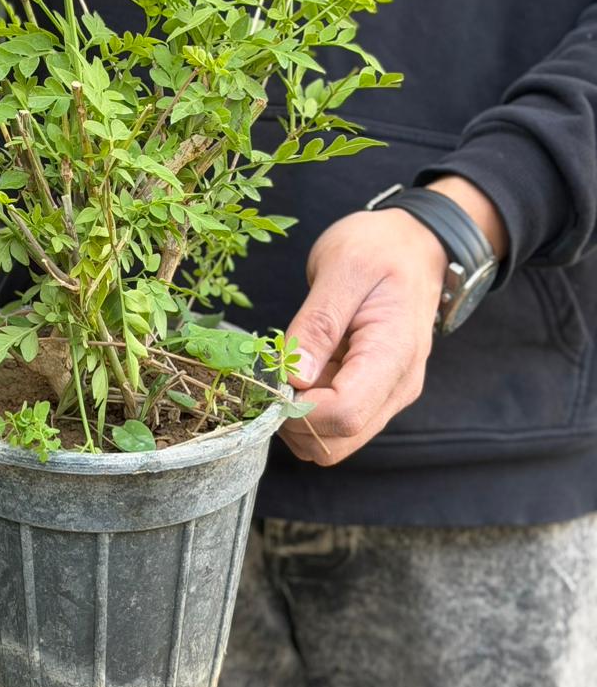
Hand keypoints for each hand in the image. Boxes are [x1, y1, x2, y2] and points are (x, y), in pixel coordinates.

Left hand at [280, 177, 505, 464]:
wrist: (414, 244)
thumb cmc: (379, 248)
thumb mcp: (343, 268)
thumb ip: (318, 324)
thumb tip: (294, 377)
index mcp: (393, 356)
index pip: (344, 415)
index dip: (298, 408)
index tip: (274, 375)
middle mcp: (396, 387)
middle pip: (336, 442)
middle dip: (293, 420)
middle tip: (272, 374)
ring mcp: (386, 393)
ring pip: (332, 440)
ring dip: (297, 415)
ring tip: (289, 364)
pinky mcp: (372, 391)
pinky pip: (333, 420)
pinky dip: (306, 406)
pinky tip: (300, 367)